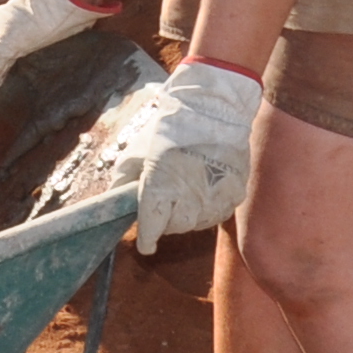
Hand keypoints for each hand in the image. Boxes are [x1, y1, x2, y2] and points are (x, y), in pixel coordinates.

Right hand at [0, 0, 116, 98]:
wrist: (66, 3)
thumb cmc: (31, 20)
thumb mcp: (3, 47)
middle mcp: (4, 33)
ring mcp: (24, 37)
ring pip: (15, 62)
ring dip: (16, 76)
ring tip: (17, 97)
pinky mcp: (43, 41)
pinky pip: (33, 61)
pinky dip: (33, 72)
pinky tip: (34, 85)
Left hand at [86, 60, 260, 253]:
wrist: (215, 108)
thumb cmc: (171, 127)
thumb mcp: (138, 150)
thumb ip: (124, 179)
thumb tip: (117, 200)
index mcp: (159, 188)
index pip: (151, 228)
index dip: (147, 239)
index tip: (146, 245)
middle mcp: (188, 200)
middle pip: (174, 227)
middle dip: (167, 219)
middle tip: (165, 202)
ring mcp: (214, 199)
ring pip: (197, 223)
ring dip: (188, 214)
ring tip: (186, 191)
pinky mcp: (235, 195)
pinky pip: (218, 213)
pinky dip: (209, 207)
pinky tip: (205, 188)